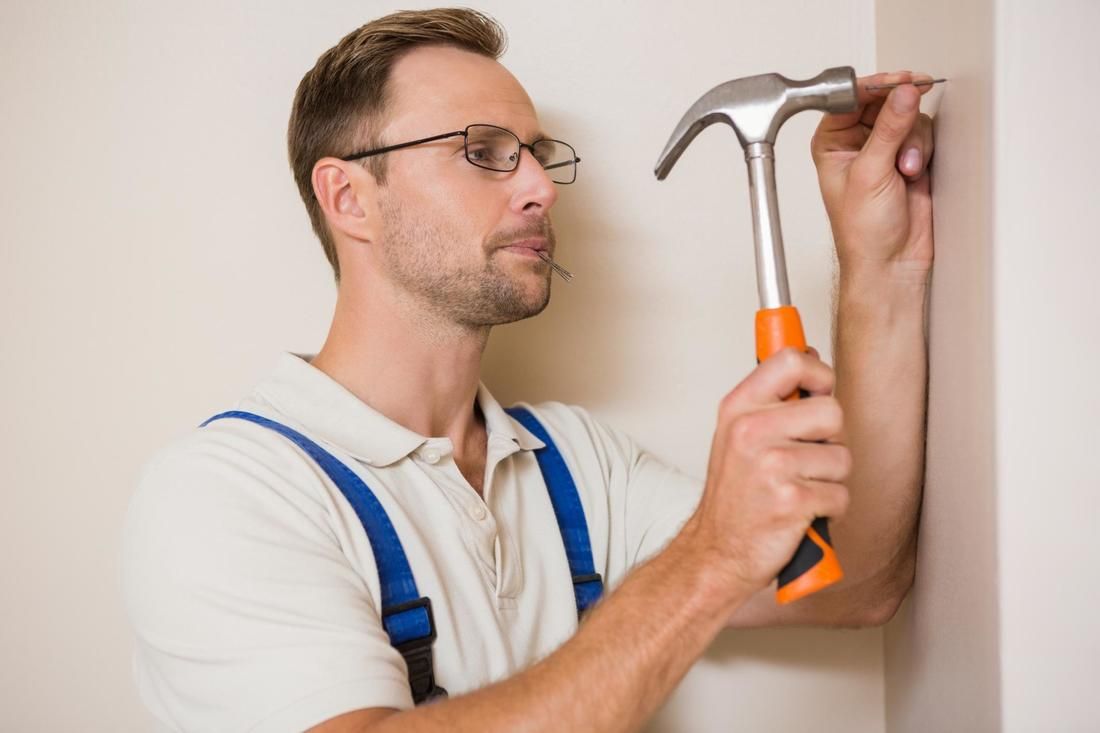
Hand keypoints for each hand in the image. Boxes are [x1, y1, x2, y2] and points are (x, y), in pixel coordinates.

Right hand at [683, 348, 851, 593]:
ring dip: (830, 480)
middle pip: (832, 411)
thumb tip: (811, 358)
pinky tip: (801, 512)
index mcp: (739, 408)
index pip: (791, 361)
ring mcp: (771, 466)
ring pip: (842, 458)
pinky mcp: (791, 501)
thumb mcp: (738, 433)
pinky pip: (841, 495)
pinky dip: (829, 509)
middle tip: (802, 460)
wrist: (718, 551)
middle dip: (829, 441)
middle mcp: (751, 431)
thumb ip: (773, 398)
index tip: (818, 392)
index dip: (819, 375)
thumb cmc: (735, 495)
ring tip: (798, 489)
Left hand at [811, 70, 937, 278]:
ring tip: (906, 170)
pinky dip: (924, 149)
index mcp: (831, 142)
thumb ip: (889, 129)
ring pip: (908, 116)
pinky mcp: (910, 157)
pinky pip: (924, 133)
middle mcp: (857, 142)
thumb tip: (902, 93)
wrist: (891, 261)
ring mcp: (885, 149)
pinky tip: (915, 173)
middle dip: (899, 117)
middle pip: (884, 101)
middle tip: (911, 111)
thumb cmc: (863, 231)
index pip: (850, 98)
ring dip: (913, 140)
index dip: (874, 87)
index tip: (898, 82)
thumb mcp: (870, 173)